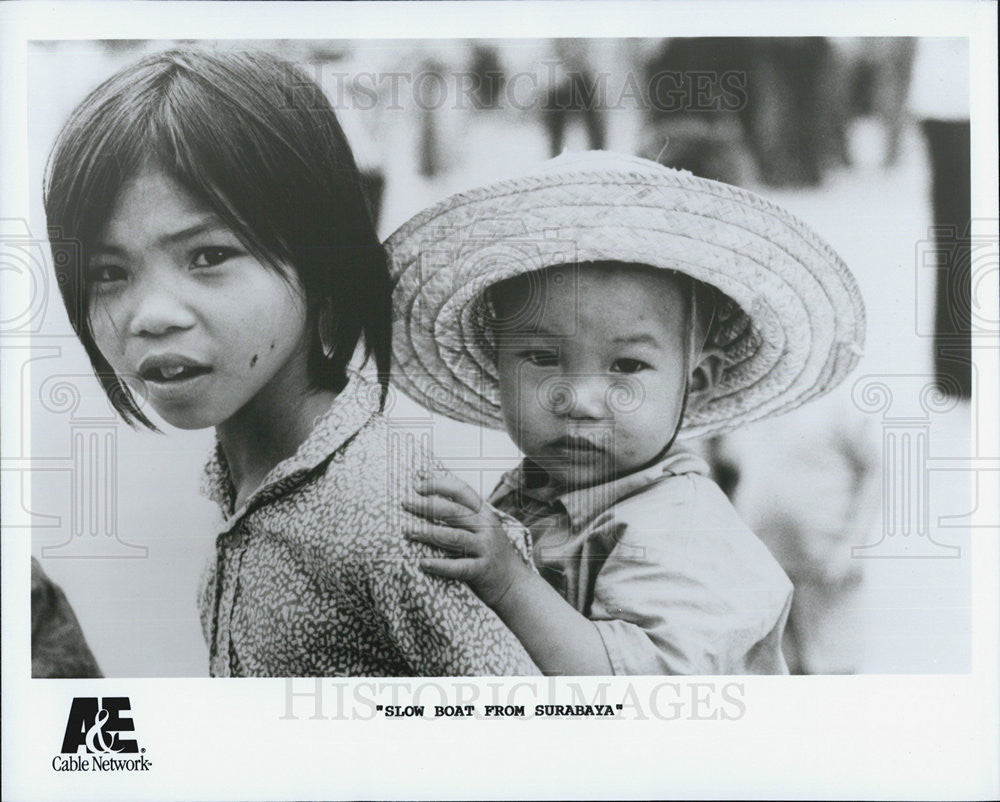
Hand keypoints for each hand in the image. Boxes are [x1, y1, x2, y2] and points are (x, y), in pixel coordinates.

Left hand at [402, 473, 529, 606]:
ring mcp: (485, 548)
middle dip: (426, 506)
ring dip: (428, 532)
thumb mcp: (484, 529)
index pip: (461, 491)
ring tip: (407, 531)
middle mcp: (486, 528)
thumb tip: (429, 500)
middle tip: (405, 503)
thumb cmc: (491, 554)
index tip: (417, 485)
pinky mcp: (482, 570)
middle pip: (453, 511)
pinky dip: (439, 565)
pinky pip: (458, 566)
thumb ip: (464, 516)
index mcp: (484, 514)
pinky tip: (422, 563)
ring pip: (453, 537)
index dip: (439, 485)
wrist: (515, 585)